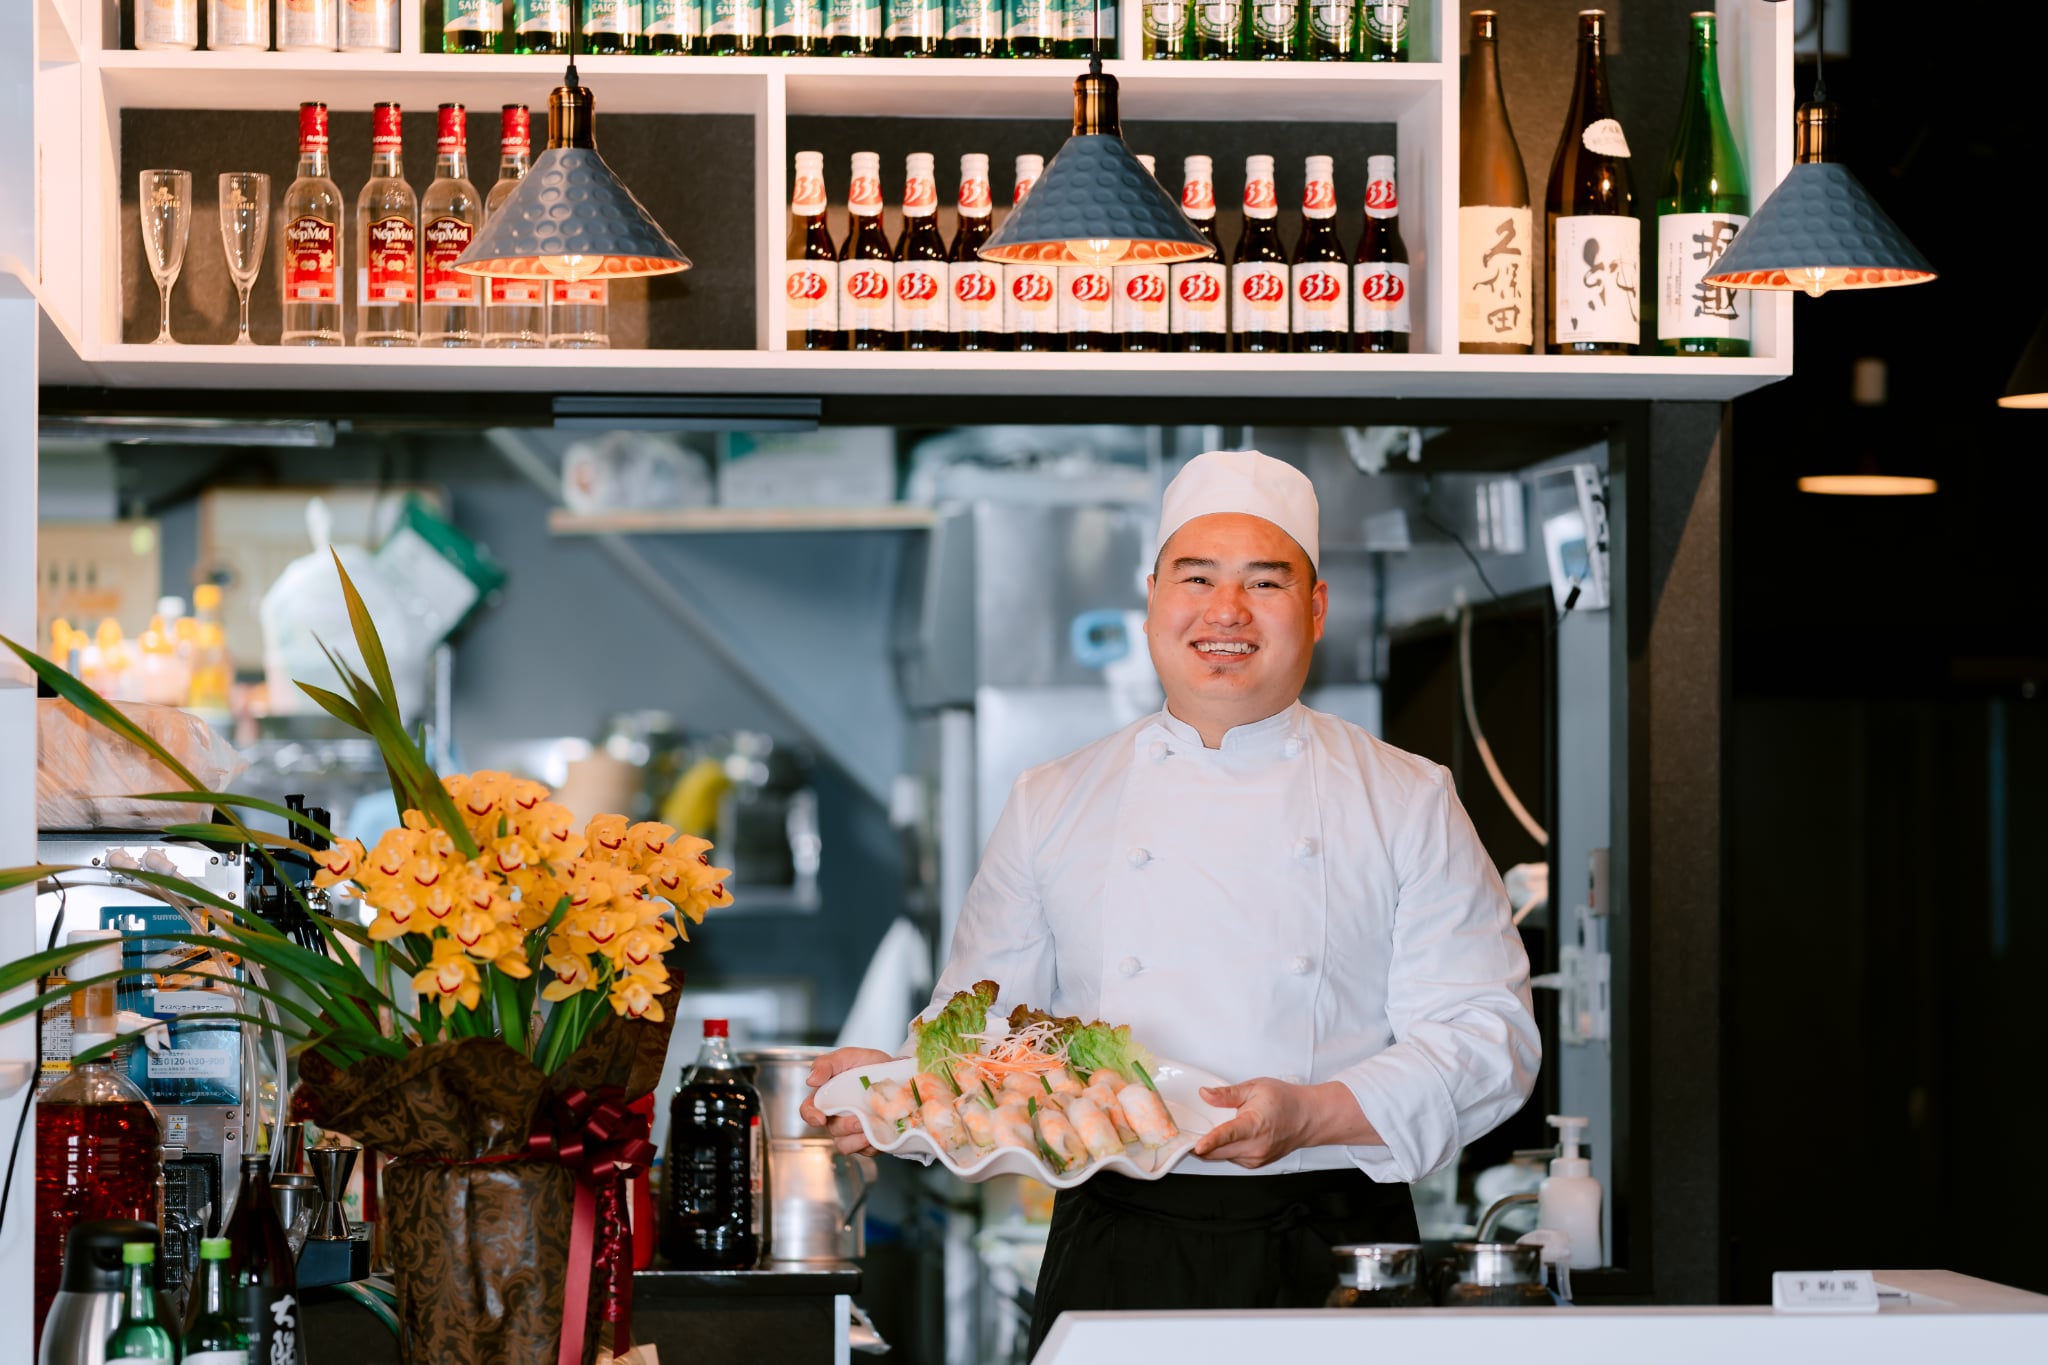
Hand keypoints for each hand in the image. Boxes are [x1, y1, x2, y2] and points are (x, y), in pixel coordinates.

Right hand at [800, 1047, 895, 1156]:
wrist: (897, 1070)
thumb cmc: (867, 1064)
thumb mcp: (846, 1056)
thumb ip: (826, 1064)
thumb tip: (810, 1080)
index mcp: (826, 1098)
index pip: (808, 1111)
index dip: (810, 1116)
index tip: (820, 1118)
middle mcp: (837, 1116)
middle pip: (831, 1130)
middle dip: (844, 1127)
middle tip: (859, 1119)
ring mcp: (853, 1129)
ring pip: (845, 1146)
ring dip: (856, 1142)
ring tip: (870, 1130)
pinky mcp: (869, 1138)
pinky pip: (866, 1150)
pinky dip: (872, 1145)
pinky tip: (880, 1134)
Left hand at [1192, 1078, 1380, 1168]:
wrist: (1308, 1118)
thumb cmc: (1285, 1102)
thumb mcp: (1255, 1088)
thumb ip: (1227, 1094)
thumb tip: (1206, 1095)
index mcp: (1254, 1125)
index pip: (1227, 1135)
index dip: (1210, 1141)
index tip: (1197, 1146)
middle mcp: (1256, 1147)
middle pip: (1218, 1153)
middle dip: (1201, 1145)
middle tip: (1191, 1131)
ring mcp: (1256, 1159)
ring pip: (1223, 1158)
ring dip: (1214, 1148)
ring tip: (1220, 1128)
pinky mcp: (1256, 1164)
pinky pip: (1232, 1159)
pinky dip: (1226, 1150)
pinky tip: (1233, 1137)